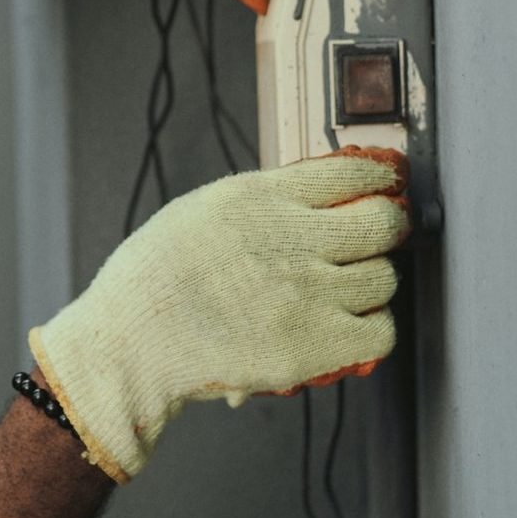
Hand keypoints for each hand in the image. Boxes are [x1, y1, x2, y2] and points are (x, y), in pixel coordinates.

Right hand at [29, 148, 406, 482]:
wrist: (131, 343)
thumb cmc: (154, 279)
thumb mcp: (203, 209)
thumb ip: (262, 201)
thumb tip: (318, 195)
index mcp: (261, 198)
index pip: (352, 171)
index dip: (379, 177)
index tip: (385, 184)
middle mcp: (292, 239)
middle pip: (383, 223)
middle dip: (385, 229)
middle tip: (375, 239)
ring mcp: (308, 294)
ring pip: (384, 279)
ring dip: (371, 284)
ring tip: (345, 291)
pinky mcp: (314, 346)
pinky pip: (380, 332)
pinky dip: (371, 330)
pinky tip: (348, 327)